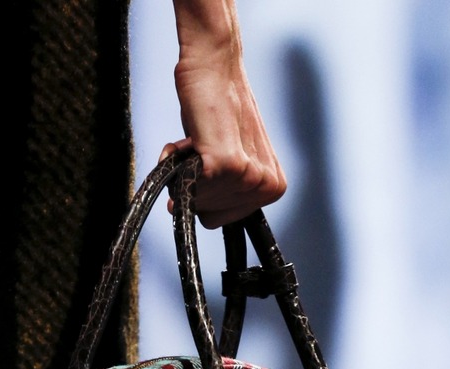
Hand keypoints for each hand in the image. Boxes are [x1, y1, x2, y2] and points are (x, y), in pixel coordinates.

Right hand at [165, 0, 285, 228]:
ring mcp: (250, 177)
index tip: (209, 161)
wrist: (215, 67)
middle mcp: (267, 185)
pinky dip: (177, 164)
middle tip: (201, 146)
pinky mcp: (229, 165)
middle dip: (194, 182)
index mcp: (273, 187)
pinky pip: (189, 188)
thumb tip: (179, 209)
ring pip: (196, 202)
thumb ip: (220, 190)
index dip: (204, 193)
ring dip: (184, 169)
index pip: (221, 219)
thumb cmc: (217, 109)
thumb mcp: (229, 156)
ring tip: (197, 139)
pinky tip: (188, 140)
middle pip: (208, 214)